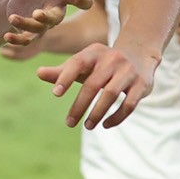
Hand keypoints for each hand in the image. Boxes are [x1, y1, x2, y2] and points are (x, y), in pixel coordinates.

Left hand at [2, 0, 92, 50]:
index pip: (82, 1)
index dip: (79, 0)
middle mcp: (56, 11)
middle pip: (57, 18)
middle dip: (48, 17)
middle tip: (39, 13)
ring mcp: (43, 24)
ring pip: (39, 29)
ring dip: (28, 25)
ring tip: (15, 17)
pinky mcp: (29, 32)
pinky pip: (26, 39)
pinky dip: (17, 39)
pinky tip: (7, 35)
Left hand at [37, 42, 155, 128]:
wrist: (139, 55)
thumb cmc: (102, 64)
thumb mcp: (83, 64)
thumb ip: (62, 71)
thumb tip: (38, 73)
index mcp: (94, 52)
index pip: (77, 63)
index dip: (66, 77)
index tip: (55, 94)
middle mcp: (112, 59)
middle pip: (93, 84)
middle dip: (80, 106)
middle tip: (69, 123)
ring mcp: (128, 71)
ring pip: (111, 95)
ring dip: (97, 113)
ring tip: (87, 126)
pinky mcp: (141, 84)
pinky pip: (129, 104)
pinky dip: (116, 117)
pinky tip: (105, 125)